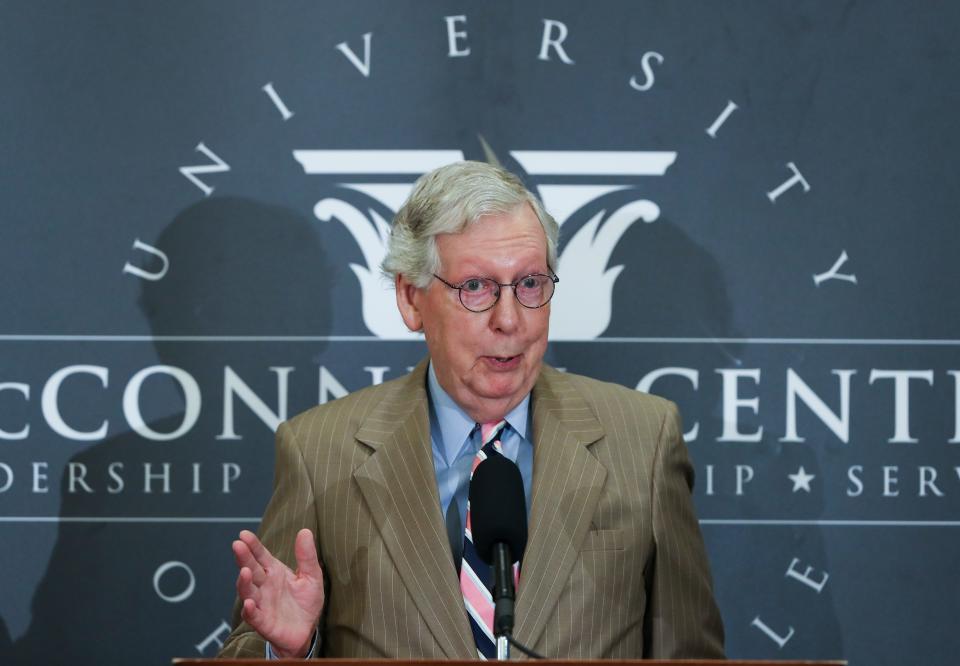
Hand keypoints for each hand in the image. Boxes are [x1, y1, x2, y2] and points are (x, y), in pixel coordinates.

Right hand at [232, 528, 324, 657]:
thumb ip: (307, 556)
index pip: (261, 556)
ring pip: (248, 591)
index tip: (244, 534)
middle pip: (251, 569)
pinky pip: (253, 615)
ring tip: (244, 571)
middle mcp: (264, 586)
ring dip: (244, 582)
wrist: (307, 631)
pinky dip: (249, 609)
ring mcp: (261, 603)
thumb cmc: (306, 602)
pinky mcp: (263, 622)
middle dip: (243, 557)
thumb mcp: (311, 576)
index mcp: (274, 572)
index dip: (253, 545)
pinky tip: (249, 602)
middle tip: (237, 545)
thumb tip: (305, 531)